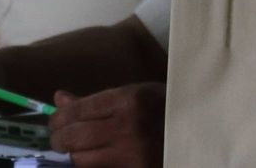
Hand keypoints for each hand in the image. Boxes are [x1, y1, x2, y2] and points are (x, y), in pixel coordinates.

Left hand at [49, 83, 166, 167]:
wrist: (199, 132)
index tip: (56, 121)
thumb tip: (59, 99)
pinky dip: (87, 166)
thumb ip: (97, 100)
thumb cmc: (165, 109)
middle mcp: (127, 126)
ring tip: (72, 150)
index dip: (59, 117)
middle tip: (59, 138)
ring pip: (80, 160)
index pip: (78, 109)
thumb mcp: (136, 95)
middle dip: (59, 139)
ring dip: (71, 156)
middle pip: (74, 137)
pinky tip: (88, 159)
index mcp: (130, 99)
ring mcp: (130, 153)